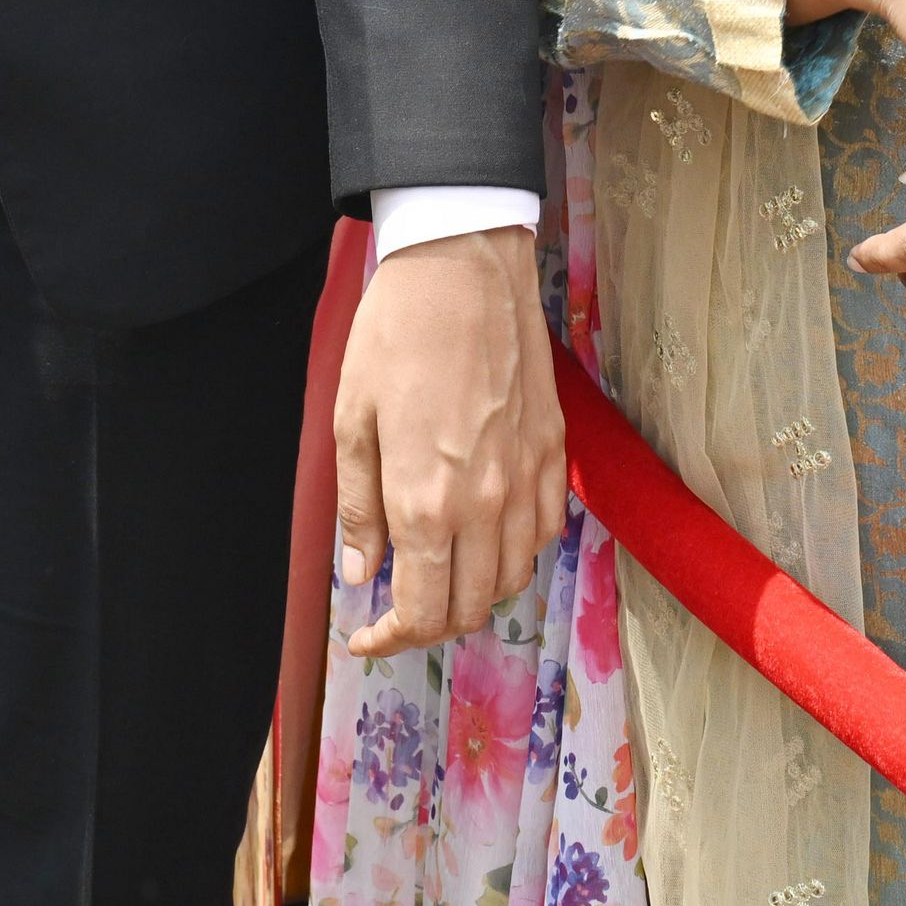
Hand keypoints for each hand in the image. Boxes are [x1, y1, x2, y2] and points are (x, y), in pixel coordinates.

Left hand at [334, 226, 565, 657]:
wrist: (463, 265)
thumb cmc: (397, 332)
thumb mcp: (351, 420)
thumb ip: (358, 508)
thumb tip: (362, 575)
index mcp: (427, 500)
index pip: (423, 611)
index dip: (391, 639)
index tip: (367, 635)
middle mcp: (486, 503)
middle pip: (470, 608)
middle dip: (429, 626)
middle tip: (396, 611)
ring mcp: (528, 479)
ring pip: (513, 579)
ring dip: (474, 596)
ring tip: (438, 576)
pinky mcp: (554, 452)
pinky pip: (543, 533)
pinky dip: (513, 555)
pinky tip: (483, 536)